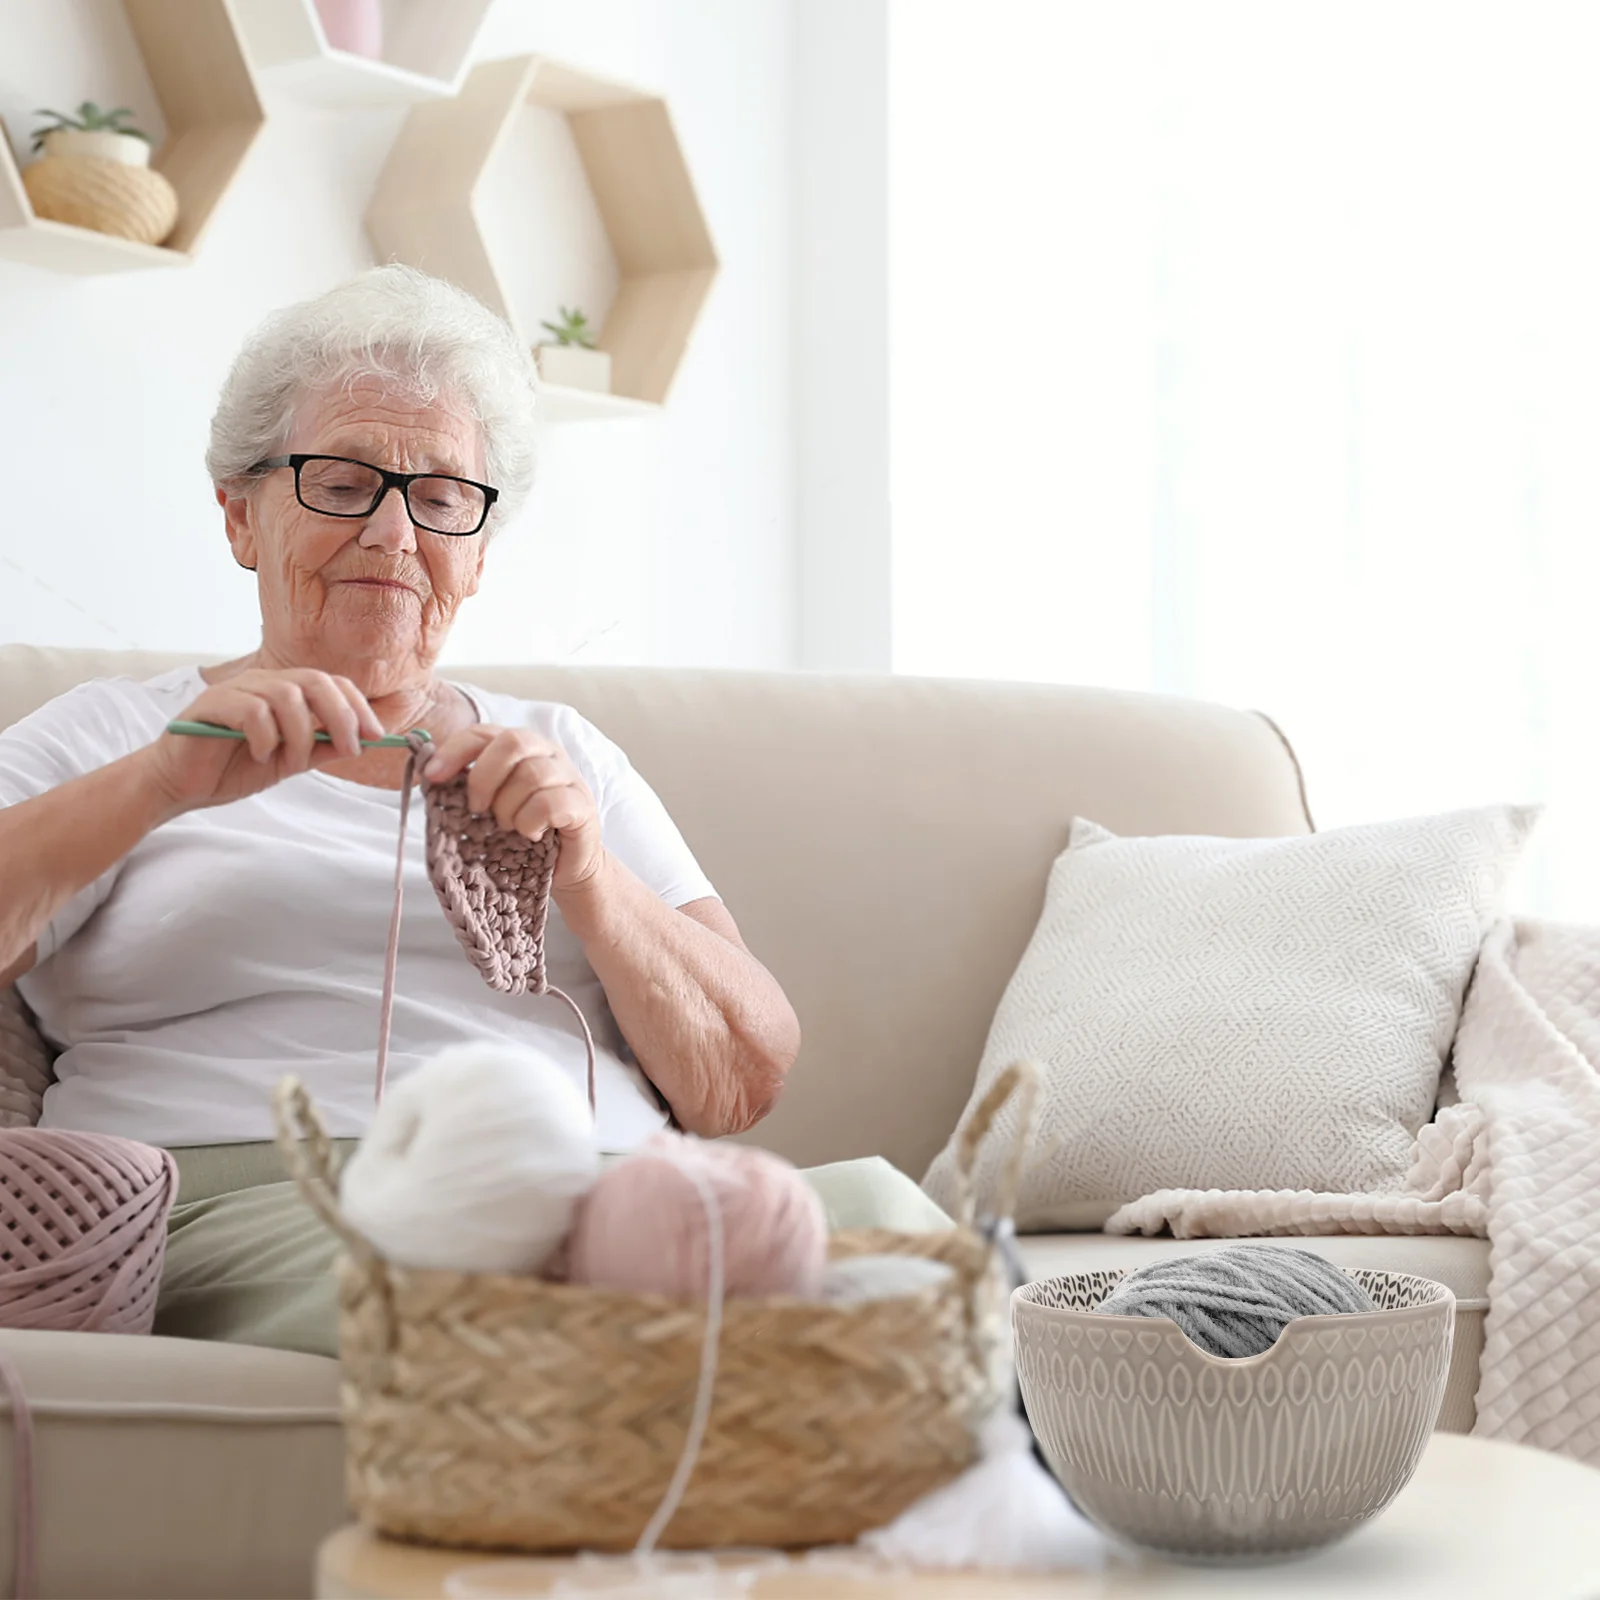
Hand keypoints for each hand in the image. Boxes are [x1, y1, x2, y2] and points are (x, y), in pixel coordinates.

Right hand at [140, 669, 384, 813]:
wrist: (182, 784)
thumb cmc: (234, 768)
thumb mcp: (290, 762)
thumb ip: (320, 749)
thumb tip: (361, 742)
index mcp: (285, 692)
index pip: (331, 683)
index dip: (357, 706)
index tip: (376, 736)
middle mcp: (263, 683)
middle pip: (314, 681)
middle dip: (341, 716)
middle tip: (349, 749)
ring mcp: (236, 690)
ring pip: (286, 696)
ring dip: (300, 733)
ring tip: (290, 760)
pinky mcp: (210, 704)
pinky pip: (251, 710)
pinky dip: (265, 735)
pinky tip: (260, 754)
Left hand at [423, 725, 604, 891]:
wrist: (564, 869)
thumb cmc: (522, 833)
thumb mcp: (489, 805)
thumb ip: (466, 784)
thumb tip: (429, 772)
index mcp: (521, 748)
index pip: (484, 732)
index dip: (454, 750)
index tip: (433, 776)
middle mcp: (548, 754)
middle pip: (513, 742)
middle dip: (484, 778)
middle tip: (477, 808)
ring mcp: (569, 778)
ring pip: (531, 775)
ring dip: (508, 808)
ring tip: (508, 827)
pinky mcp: (582, 805)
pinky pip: (549, 803)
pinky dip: (530, 822)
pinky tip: (530, 833)